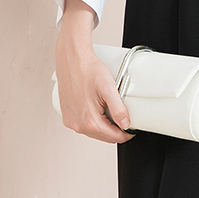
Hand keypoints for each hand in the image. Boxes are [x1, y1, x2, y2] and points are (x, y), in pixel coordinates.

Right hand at [54, 0, 135, 143]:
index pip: (113, 137)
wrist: (72, 60)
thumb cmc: (89, 70)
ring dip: (104, 127)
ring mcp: (71, 121)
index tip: (132, 128)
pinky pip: (83, 125)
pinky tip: (97, 110)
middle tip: (124, 118)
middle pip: (103, 137)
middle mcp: (78, 125)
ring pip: (93, 132)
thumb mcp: (109, 88)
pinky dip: (92, 122)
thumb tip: (125, 125)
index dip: (126, 134)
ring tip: (111, 112)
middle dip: (115, 131)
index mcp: (89, 121)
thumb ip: (118, 109)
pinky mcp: (67, 116)